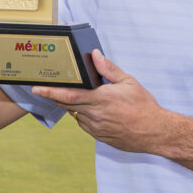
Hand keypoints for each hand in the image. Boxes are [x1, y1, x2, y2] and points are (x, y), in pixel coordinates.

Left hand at [32, 49, 168, 153]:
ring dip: (74, 106)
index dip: (50, 92)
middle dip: (56, 96)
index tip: (37, 88)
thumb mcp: (129, 82)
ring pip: (76, 115)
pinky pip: (84, 125)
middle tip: (48, 89)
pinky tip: (94, 111)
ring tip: (86, 98)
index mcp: (101, 99)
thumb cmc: (144, 107)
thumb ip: (109, 69)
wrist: (155, 133)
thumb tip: (96, 55)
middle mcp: (96, 115)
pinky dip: (84, 116)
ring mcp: (96, 128)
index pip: (68, 95)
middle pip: (67, 105)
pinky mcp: (99, 137)